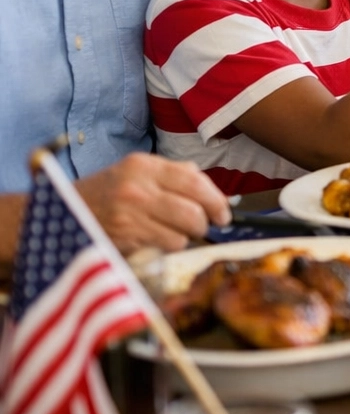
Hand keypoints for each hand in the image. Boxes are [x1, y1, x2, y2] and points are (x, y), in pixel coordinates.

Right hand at [75, 153, 229, 252]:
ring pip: (182, 233)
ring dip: (186, 237)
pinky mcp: (124, 238)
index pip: (195, 181)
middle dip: (206, 222)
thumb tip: (213, 192)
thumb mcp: (136, 172)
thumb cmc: (107, 193)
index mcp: (144, 166)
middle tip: (204, 226)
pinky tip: (156, 241)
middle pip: (193, 210)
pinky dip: (168, 247)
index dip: (216, 200)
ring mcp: (129, 214)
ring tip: (175, 233)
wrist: (62, 213)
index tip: (223, 213)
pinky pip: (164, 246)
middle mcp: (137, 188)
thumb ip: (174, 175)